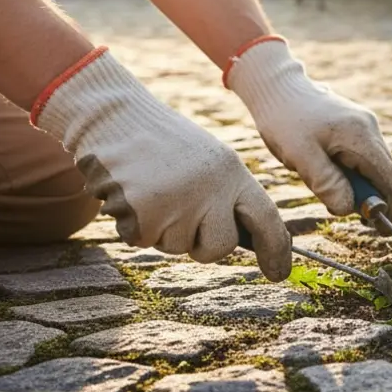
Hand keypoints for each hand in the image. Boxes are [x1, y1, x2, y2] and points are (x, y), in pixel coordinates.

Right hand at [34, 48, 291, 279]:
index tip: (279, 274)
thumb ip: (227, 197)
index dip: (276, 249)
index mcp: (232, 172)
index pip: (266, 218)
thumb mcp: (208, 162)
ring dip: (162, 229)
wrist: (112, 118)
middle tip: (181, 213)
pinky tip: (130, 193)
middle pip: (220, 247)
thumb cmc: (163, 144)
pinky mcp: (143, 217)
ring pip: (177, 246)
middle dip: (202, 244)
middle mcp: (211, 190)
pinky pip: (144, 241)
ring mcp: (178, 205)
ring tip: (150, 189)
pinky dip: (134, 225)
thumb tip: (247, 242)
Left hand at [225, 38, 391, 224]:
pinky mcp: (354, 123)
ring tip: (347, 202)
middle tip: (366, 224)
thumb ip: (327, 184)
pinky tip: (340, 181)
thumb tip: (348, 209)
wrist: (275, 85)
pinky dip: (359, 173)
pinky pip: (365, 154)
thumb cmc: (284, 119)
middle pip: (385, 172)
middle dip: (378, 199)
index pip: (387, 178)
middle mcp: (369, 127)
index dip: (390, 207)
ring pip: (375, 164)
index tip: (386, 230)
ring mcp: (364, 123)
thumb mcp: (301, 156)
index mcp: (360, 135)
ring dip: (366, 186)